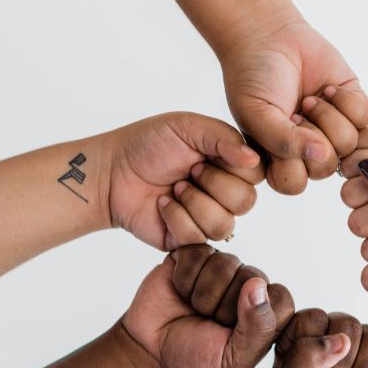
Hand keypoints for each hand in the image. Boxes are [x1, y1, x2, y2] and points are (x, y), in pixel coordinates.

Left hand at [107, 112, 264, 249]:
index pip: (256, 174)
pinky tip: (163, 205)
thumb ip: (224, 138)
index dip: (233, 166)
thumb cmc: (148, 144)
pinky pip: (197, 237)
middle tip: (187, 172)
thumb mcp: (187, 127)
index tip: (204, 155)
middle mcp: (224, 193)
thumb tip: (253, 158)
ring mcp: (208, 218)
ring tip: (174, 189)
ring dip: (194, 203)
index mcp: (229, 165)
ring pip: (224, 225)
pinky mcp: (188, 240)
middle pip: (246, 202)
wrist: (111, 172)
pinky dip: (175, 217)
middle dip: (212, 184)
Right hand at [122, 244, 293, 367]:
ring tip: (193, 307)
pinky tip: (180, 291)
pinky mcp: (196, 254)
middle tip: (207, 320)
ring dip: (201, 293)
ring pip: (225, 263)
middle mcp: (249, 285)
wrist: (151, 351)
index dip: (254, 317)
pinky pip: (197, 253)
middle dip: (222, 306)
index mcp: (267, 311)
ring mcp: (222, 267)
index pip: (281, 298)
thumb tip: (258, 285)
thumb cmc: (196, 358)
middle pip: (251, 276)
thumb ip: (257, 329)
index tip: (232, 335)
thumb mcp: (234, 360)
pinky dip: (184, 278)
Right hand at [221, 21, 367, 194]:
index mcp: (280, 161)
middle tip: (297, 110)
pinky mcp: (354, 109)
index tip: (279, 128)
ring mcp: (334, 132)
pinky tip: (328, 89)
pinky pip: (364, 119)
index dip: (291, 158)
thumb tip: (321, 154)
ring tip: (310, 99)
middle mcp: (310, 152)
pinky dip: (346, 100)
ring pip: (348, 145)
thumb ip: (283, 142)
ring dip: (328, 116)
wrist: (270, 37)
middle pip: (326, 166)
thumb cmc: (254, 78)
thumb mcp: (257, 113)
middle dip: (312, 134)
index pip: (294, 183)